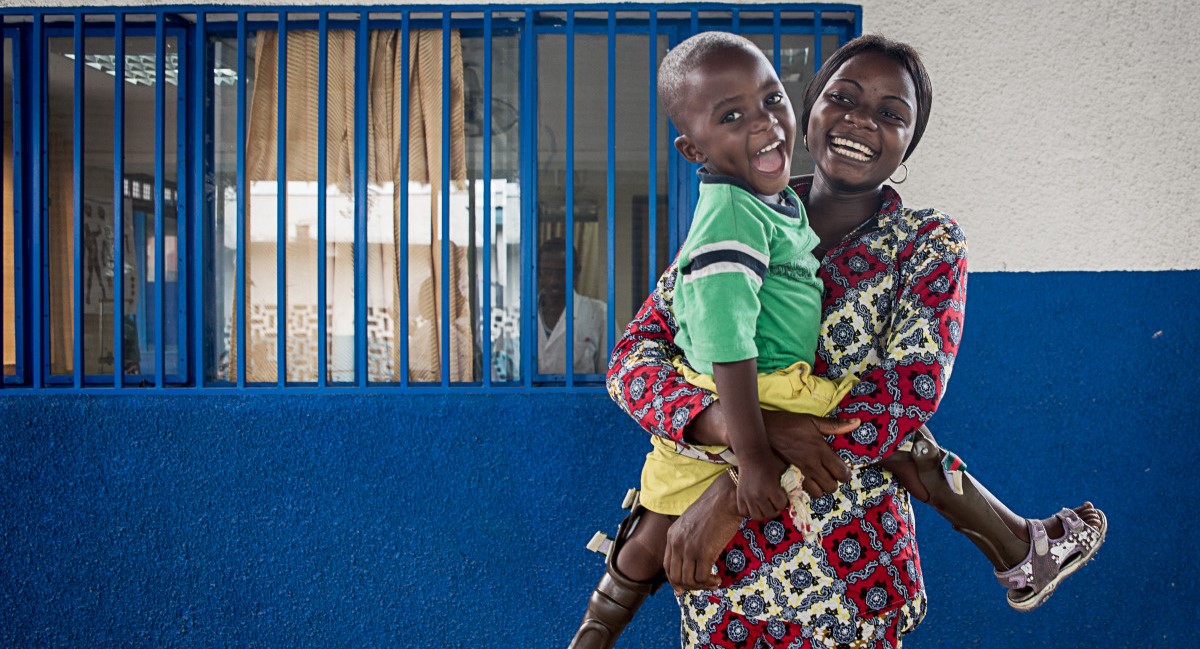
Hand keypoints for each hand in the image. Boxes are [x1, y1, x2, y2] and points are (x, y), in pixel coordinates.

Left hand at [663, 473, 742, 592]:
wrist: (726, 498)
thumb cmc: (714, 507)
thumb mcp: (691, 521)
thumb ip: (686, 536)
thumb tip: (692, 553)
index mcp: (672, 535)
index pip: (667, 565)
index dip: (674, 579)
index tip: (682, 588)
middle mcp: (676, 543)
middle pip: (675, 576)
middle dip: (689, 586)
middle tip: (703, 587)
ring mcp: (689, 549)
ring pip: (689, 580)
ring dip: (702, 586)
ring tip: (714, 582)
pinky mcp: (703, 553)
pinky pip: (702, 578)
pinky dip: (710, 582)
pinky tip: (718, 579)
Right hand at [734, 454, 788, 519]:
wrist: (752, 455)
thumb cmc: (771, 463)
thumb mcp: (785, 472)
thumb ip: (791, 486)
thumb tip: (796, 499)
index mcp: (771, 488)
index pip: (781, 505)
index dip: (784, 502)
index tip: (782, 497)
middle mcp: (759, 495)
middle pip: (770, 513)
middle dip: (775, 509)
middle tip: (775, 503)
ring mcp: (748, 497)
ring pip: (757, 516)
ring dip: (763, 513)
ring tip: (765, 507)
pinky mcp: (740, 496)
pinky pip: (744, 512)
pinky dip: (749, 511)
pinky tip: (755, 505)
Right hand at [761, 411, 857, 498]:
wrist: (762, 430)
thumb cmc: (788, 424)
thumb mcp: (812, 421)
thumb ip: (835, 425)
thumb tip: (857, 422)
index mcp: (821, 450)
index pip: (842, 473)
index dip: (845, 474)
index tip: (842, 469)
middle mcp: (812, 464)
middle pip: (832, 487)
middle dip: (833, 482)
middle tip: (830, 475)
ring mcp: (800, 472)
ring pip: (818, 493)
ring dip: (820, 488)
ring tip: (818, 480)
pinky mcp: (789, 477)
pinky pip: (802, 492)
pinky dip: (806, 490)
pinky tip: (806, 482)